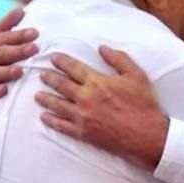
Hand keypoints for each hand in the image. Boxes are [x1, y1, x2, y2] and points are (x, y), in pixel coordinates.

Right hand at [0, 8, 37, 116]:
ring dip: (5, 72)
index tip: (35, 32)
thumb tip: (21, 9)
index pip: (3, 38)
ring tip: (20, 70)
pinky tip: (4, 90)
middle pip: (0, 54)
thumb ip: (4, 26)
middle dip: (17, 51)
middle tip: (35, 48)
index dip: (19, 35)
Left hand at [35, 46, 169, 169]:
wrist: (146, 134)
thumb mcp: (136, 75)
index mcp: (98, 82)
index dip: (62, 62)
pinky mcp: (83, 132)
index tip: (53, 58)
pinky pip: (62, 126)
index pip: (73, 68)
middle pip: (61, 85)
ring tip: (37, 95)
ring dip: (46, 98)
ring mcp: (82, 116)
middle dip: (49, 78)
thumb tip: (102, 48)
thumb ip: (119, 59)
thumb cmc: (143, 104)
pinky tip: (44, 117)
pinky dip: (51, 121)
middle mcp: (86, 98)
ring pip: (57, 105)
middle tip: (42, 74)